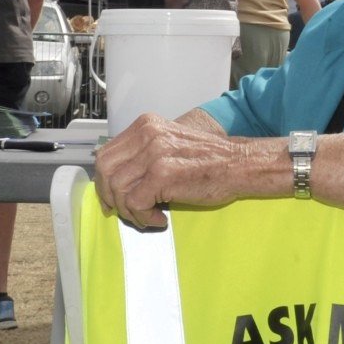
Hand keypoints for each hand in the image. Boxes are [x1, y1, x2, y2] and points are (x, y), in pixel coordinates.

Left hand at [93, 112, 246, 228]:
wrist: (240, 164)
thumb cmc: (210, 160)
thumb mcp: (169, 144)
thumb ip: (144, 153)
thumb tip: (117, 177)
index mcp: (146, 126)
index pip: (106, 154)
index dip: (103, 180)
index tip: (111, 198)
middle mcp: (147, 135)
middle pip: (106, 170)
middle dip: (110, 197)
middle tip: (124, 212)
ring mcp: (154, 153)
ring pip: (118, 189)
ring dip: (130, 211)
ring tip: (149, 216)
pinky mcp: (163, 174)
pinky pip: (135, 203)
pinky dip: (143, 217)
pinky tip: (160, 218)